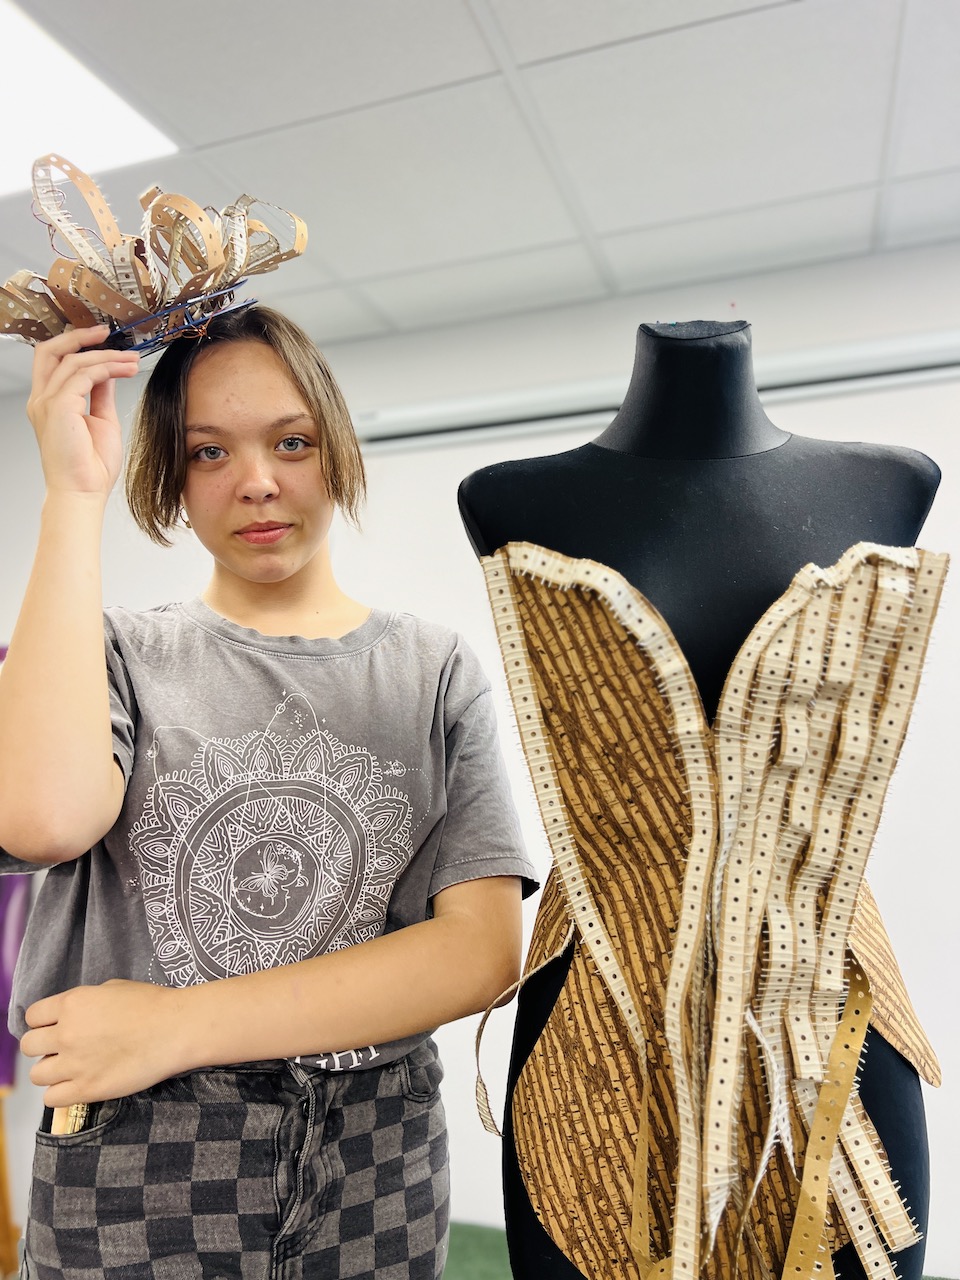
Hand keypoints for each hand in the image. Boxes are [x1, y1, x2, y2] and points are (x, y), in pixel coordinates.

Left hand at [21, 980, 190, 1105]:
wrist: (176, 1029)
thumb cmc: (151, 1004)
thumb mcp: (113, 988)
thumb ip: (85, 1002)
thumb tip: (73, 1015)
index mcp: (72, 1004)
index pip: (32, 1017)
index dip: (43, 1021)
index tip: (56, 1026)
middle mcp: (66, 1034)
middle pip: (29, 1046)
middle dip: (44, 1046)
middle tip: (64, 1047)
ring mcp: (75, 1064)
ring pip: (37, 1074)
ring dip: (51, 1071)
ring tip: (71, 1068)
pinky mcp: (87, 1090)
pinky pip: (51, 1099)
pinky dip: (60, 1093)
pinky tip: (76, 1085)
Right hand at [26, 325, 139, 497]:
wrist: (83, 492)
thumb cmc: (90, 467)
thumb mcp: (101, 420)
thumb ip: (100, 393)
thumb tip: (108, 372)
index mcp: (49, 403)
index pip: (54, 361)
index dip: (76, 345)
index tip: (104, 340)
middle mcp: (43, 400)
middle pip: (50, 350)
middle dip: (79, 337)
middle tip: (108, 333)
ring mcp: (48, 402)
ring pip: (73, 360)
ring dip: (107, 356)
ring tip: (132, 361)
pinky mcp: (59, 407)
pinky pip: (83, 375)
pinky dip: (107, 368)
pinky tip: (127, 370)